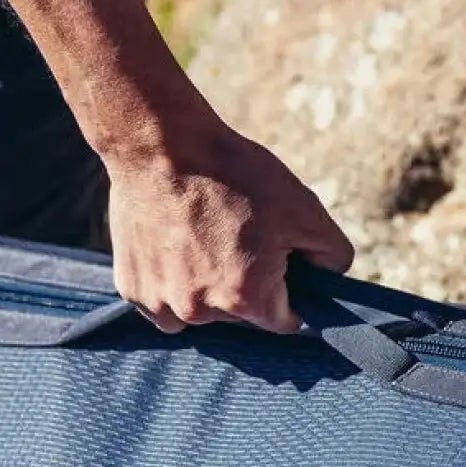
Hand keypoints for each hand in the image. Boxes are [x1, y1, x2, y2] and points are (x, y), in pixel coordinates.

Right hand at [106, 118, 354, 333]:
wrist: (159, 145)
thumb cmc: (234, 174)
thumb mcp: (305, 207)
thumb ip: (333, 253)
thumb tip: (332, 276)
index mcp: (248, 300)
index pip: (285, 321)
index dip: (289, 292)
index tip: (278, 264)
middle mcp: (202, 313)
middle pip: (240, 316)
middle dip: (246, 287)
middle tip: (238, 238)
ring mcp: (162, 304)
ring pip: (199, 313)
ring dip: (206, 288)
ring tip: (203, 240)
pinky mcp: (132, 290)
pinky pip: (162, 303)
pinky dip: (171, 282)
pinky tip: (173, 245)